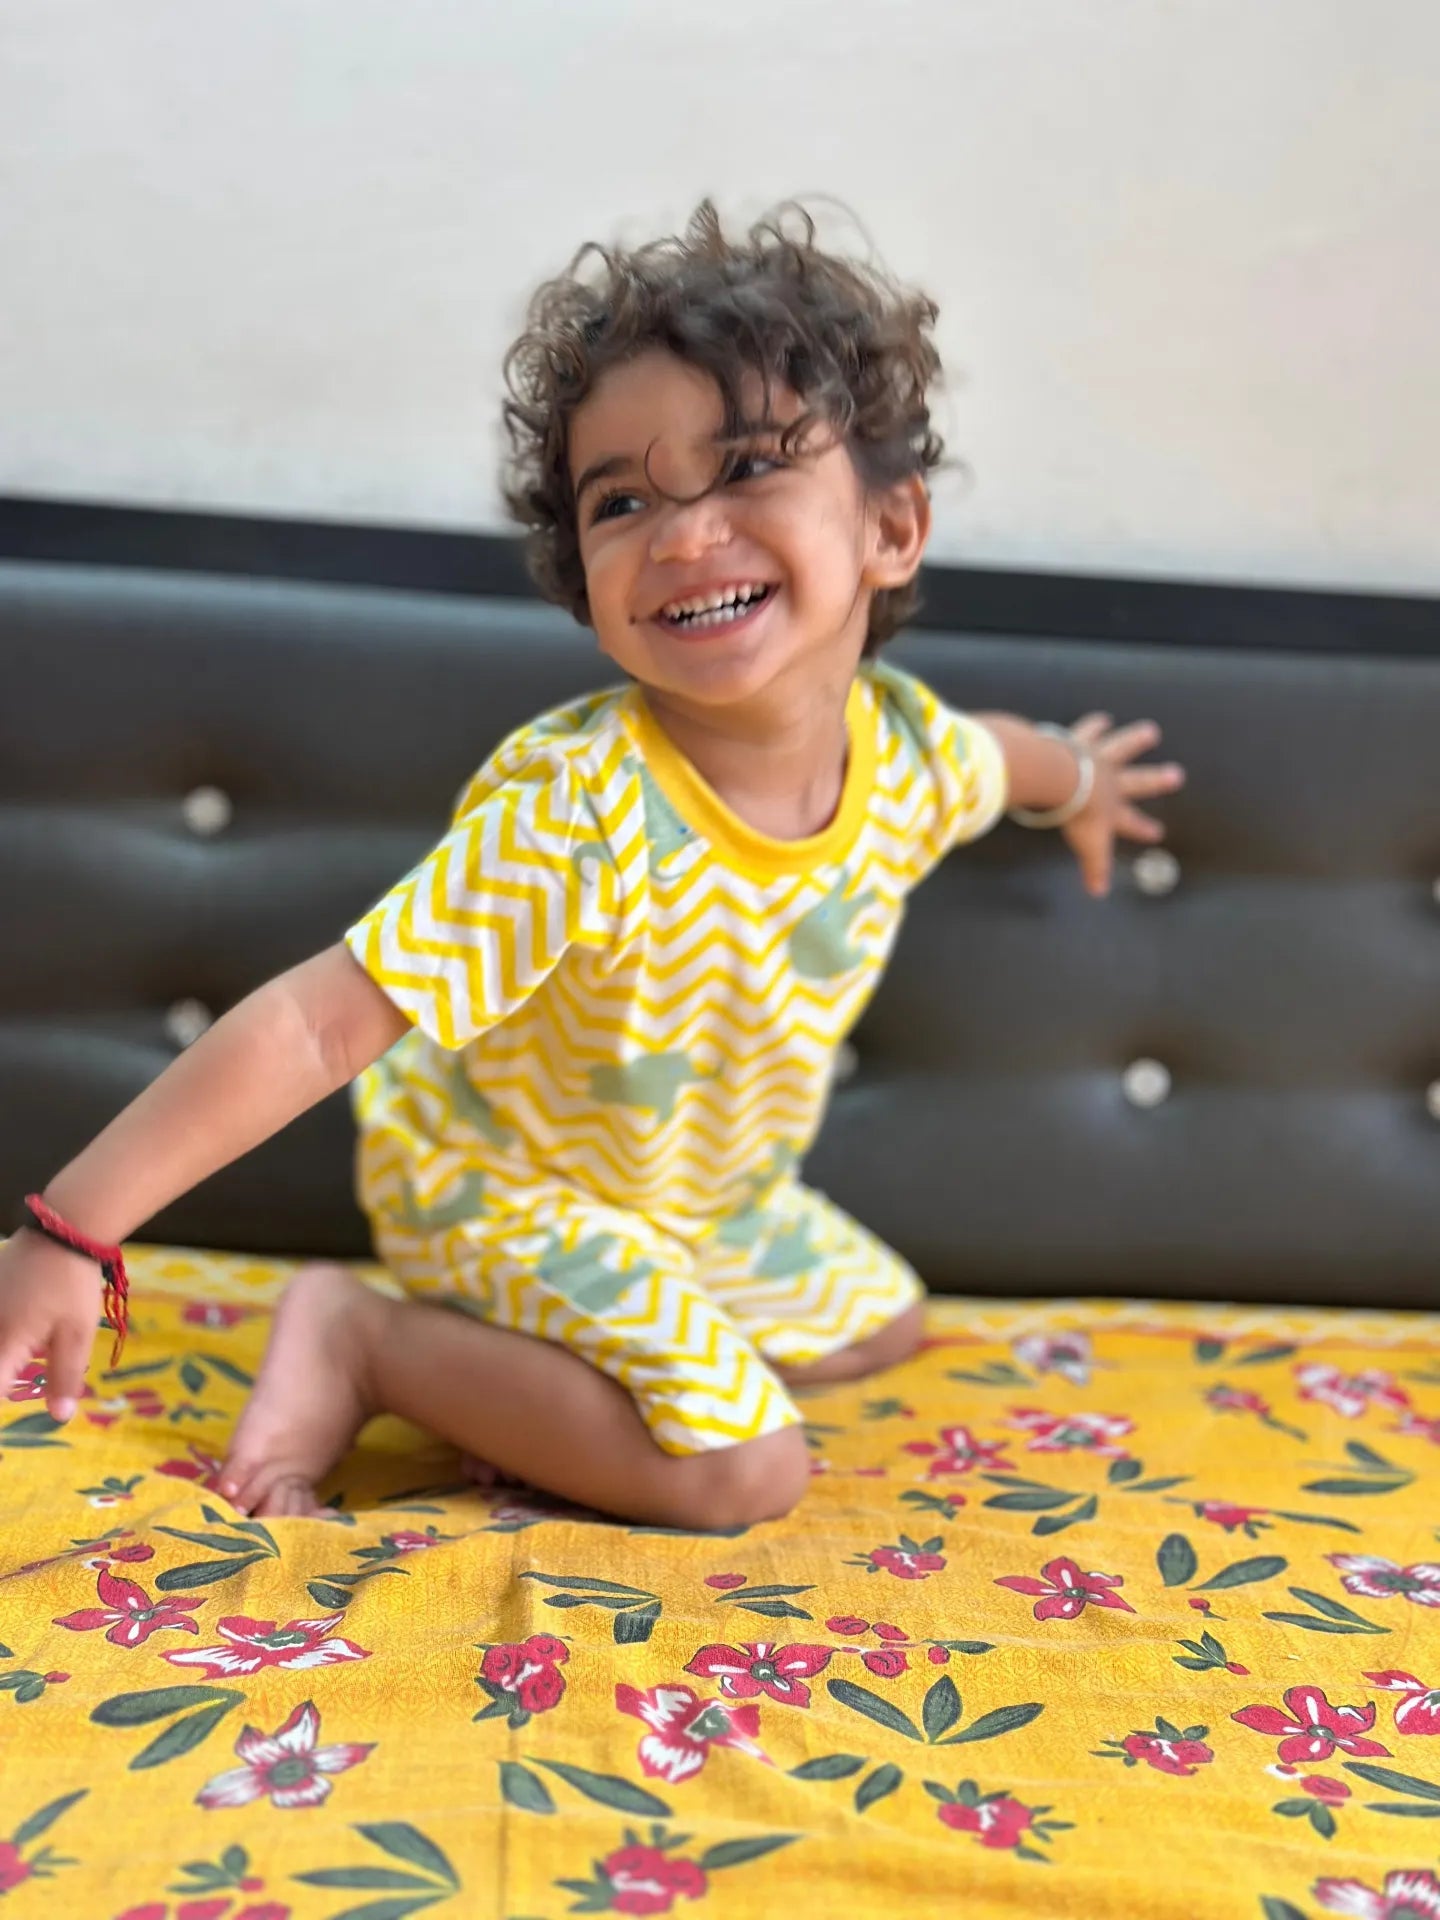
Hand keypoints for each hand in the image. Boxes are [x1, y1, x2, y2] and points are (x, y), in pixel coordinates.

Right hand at [0, 1230, 102, 1421]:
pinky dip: (9, 1331)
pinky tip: (27, 1320)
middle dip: (10, 1372)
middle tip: (36, 1361)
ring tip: (35, 1342)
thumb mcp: (76, 1334)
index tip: (26, 1391)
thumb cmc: (72, 1285)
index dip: (9, 1395)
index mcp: (4, 1341)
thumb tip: (59, 1417)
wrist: (63, 1230)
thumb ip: (65, 1377)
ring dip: (10, 1353)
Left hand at [1062, 714, 1184, 898]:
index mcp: (1113, 809)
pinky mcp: (1081, 741)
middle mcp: (1112, 781)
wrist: (1063, 780)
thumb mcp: (1088, 846)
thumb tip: (1098, 892)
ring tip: (1150, 731)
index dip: (1143, 829)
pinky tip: (1101, 719)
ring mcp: (1099, 758)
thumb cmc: (1076, 815)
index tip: (1157, 832)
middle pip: (1139, 780)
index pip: (1132, 822)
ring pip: (1123, 747)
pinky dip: (1095, 725)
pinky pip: (1090, 731)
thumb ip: (1094, 867)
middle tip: (1176, 775)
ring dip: (1136, 740)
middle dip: (1157, 780)